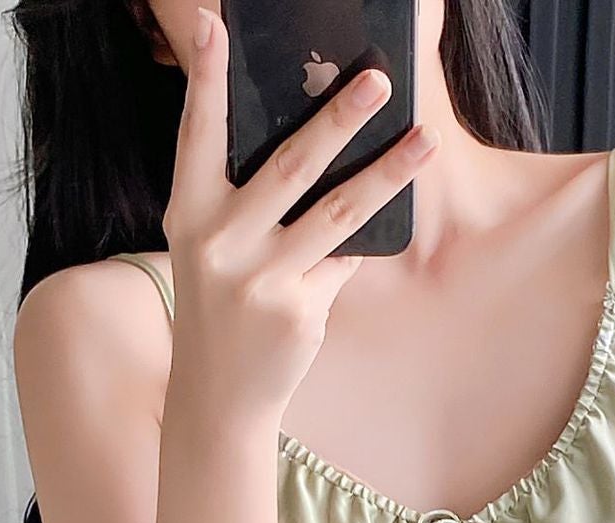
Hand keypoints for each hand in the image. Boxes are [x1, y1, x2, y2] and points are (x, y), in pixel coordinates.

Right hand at [150, 4, 438, 424]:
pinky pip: (345, 260)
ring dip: (387, 173)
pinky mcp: (298, 311)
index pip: (198, 133)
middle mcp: (220, 242)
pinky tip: (393, 212)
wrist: (218, 394)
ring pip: (338, 212)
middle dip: (337, 119)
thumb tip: (319, 142)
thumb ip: (246, 198)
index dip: (208, 78)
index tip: (217, 24)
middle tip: (378, 81)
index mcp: (189, 213)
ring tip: (425, 141)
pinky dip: (367, 240)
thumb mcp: (213, 246)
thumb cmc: (221, 304)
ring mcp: (261, 279)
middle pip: (290, 165)